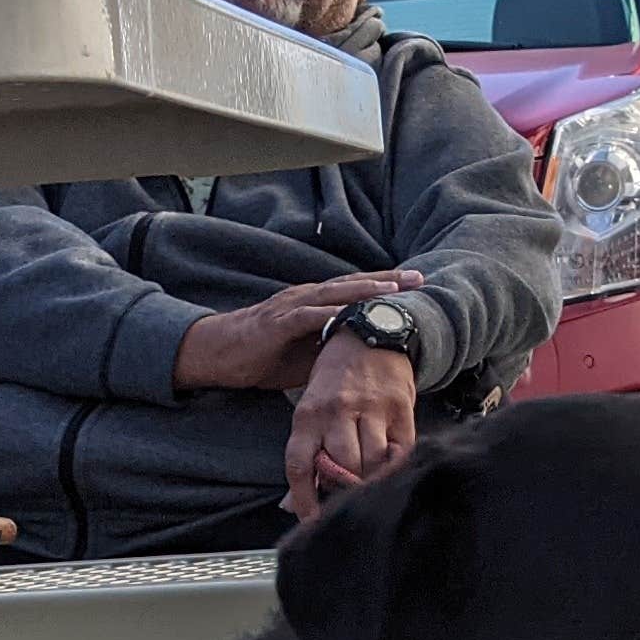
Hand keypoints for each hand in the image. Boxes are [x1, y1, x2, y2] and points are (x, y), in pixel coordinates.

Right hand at [171, 271, 422, 393]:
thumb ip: (333, 350)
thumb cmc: (263, 355)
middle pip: (353, 285)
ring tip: (394, 289)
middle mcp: (307, 297)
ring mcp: (293, 306)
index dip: (385, 289)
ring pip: (335, 293)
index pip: (356, 293)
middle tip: (418, 278)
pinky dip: (330, 311)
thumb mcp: (307, 355)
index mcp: (315, 304)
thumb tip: (364, 360)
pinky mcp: (278, 322)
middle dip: (387, 282)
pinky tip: (350, 312)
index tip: (416, 288)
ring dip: (365, 290)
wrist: (220, 354)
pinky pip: (308, 314)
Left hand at [286, 342, 417, 518]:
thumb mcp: (311, 407)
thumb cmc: (336, 377)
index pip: (301, 464)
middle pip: (341, 467)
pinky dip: (393, 467)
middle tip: (346, 491)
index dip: (304, 499)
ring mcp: (372, 409)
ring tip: (367, 480)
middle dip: (343, 487)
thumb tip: (292, 504)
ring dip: (369, 479)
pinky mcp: (400, 409)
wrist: (373, 333)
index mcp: (309, 412)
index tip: (310, 521)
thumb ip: (306, 455)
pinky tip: (388, 470)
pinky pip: (400, 452)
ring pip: (371, 462)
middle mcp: (339, 410)